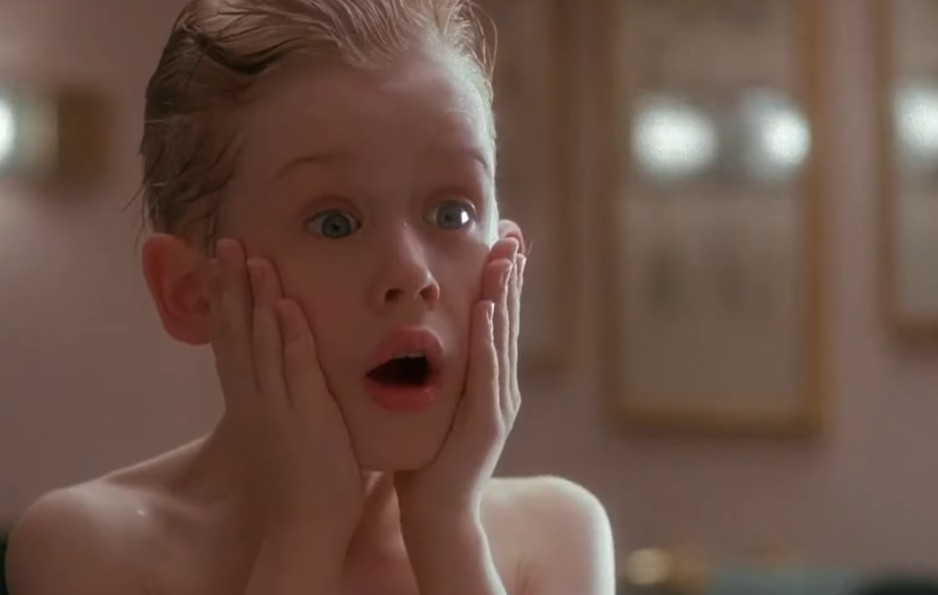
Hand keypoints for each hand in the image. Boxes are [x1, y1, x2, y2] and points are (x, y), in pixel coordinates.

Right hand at [208, 238, 363, 547]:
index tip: (221, 263)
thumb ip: (275, 393)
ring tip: (254, 259)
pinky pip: (297, 367)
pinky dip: (290, 335)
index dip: (224, 300)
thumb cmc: (298, 475)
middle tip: (226, 243)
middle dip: (231, 286)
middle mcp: (255, 397)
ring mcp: (278, 405)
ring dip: (257, 299)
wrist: (305, 522)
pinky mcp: (306, 415)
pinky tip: (286, 305)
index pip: (230, 340)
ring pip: (262, 343)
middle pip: (237, 333)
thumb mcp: (277, 426)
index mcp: (248, 399)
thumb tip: (278, 363)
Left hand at [394, 238, 525, 526]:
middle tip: (512, 233)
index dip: (500, 281)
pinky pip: (486, 372)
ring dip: (503, 295)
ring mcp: (497, 406)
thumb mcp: (433, 408)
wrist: (437, 516)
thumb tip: (416, 343)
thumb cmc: (428, 462)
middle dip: (509, 275)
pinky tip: (484, 309)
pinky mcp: (485, 424)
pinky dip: (487, 338)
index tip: (501, 241)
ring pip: (501, 339)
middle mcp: (500, 389)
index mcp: (488, 383)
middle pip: (505, 321)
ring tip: (504, 256)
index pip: (494, 321)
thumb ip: (435, 377)